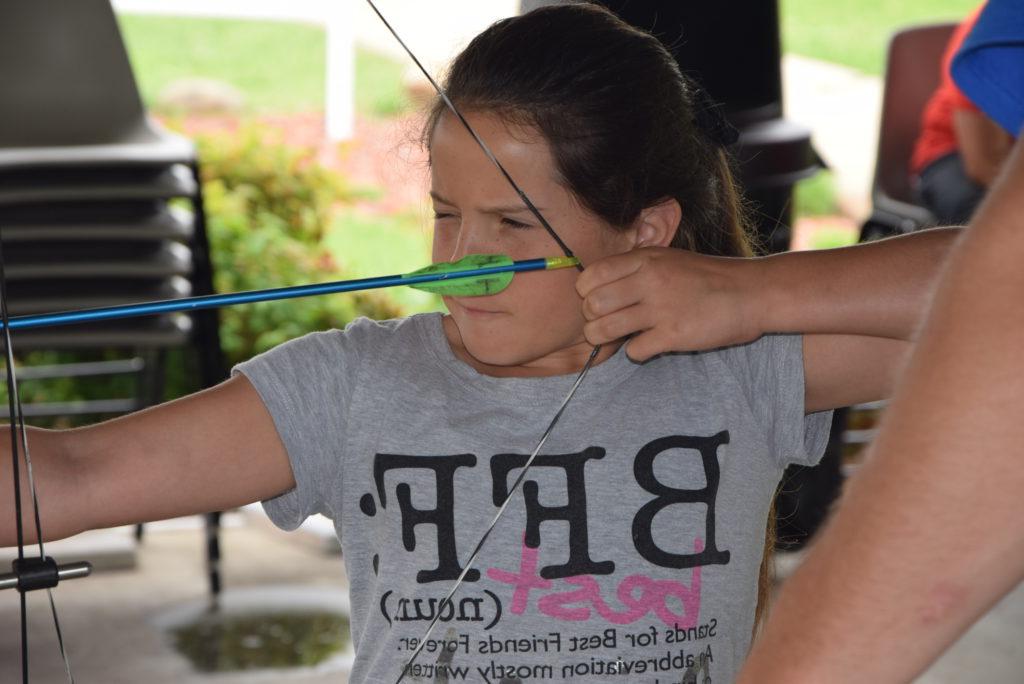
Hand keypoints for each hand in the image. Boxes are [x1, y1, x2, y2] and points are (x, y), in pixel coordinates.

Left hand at [576, 247, 764, 360]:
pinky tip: (649, 345)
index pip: (591, 276)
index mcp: (645, 259)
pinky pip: (634, 351)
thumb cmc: (706, 277)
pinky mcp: (674, 334)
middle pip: (592, 305)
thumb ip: (635, 268)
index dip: (586, 294)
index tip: (599, 301)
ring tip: (618, 338)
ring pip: (604, 330)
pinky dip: (637, 352)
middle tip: (606, 324)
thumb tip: (599, 284)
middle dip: (592, 319)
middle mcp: (649, 280)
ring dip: (605, 339)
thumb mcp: (668, 259)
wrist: (751, 292)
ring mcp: (661, 307)